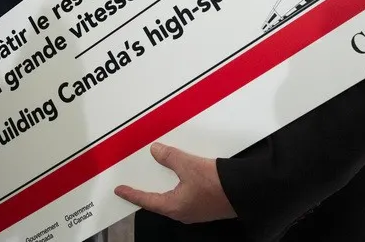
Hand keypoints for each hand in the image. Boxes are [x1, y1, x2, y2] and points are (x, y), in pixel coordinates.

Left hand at [115, 143, 235, 223]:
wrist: (245, 191)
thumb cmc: (215, 183)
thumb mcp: (188, 165)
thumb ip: (169, 157)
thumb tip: (155, 151)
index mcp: (175, 207)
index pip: (147, 201)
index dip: (132, 194)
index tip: (120, 191)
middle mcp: (183, 212)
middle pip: (159, 200)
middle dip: (147, 189)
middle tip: (134, 181)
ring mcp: (195, 210)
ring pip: (172, 196)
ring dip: (163, 184)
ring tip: (154, 172)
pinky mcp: (206, 204)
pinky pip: (184, 192)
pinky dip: (177, 182)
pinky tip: (177, 171)